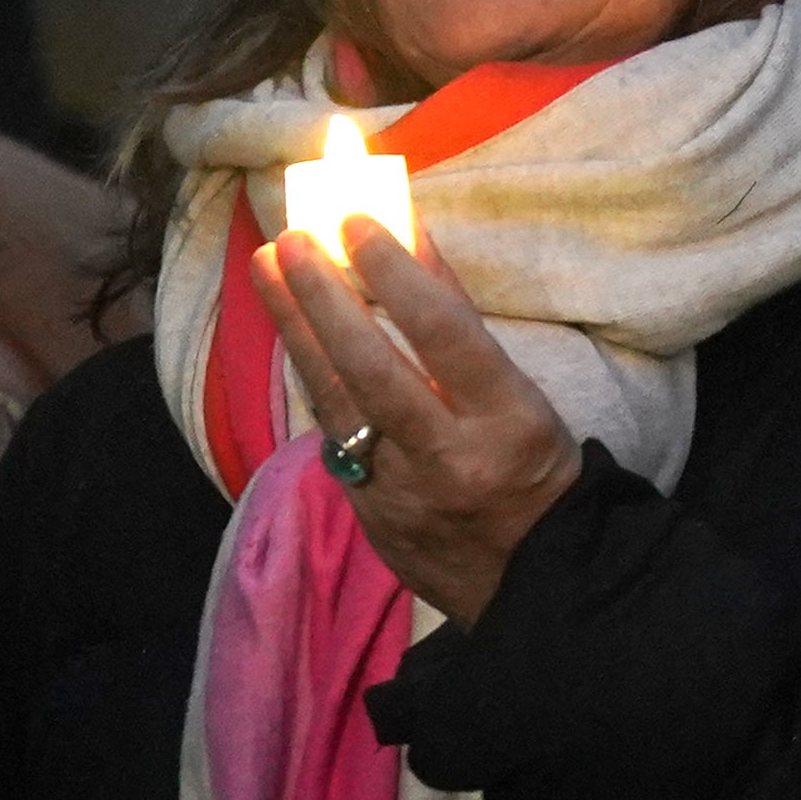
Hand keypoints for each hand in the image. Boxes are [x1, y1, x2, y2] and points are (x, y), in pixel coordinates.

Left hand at [254, 217, 586, 622]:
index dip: (396, 273)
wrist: (532, 578)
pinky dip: (314, 384)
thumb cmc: (534, 464)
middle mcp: (448, 457)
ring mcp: (401, 494)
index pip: (442, 333)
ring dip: (296, 331)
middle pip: (373, 369)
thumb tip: (409, 239)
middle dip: (324, 299)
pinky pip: (332, 442)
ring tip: (266, 270)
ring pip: (336, 405)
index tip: (356, 221)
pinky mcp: (369, 518)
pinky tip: (293, 339)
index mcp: (505, 418)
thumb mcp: (521, 392)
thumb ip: (460, 321)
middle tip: (288, 240)